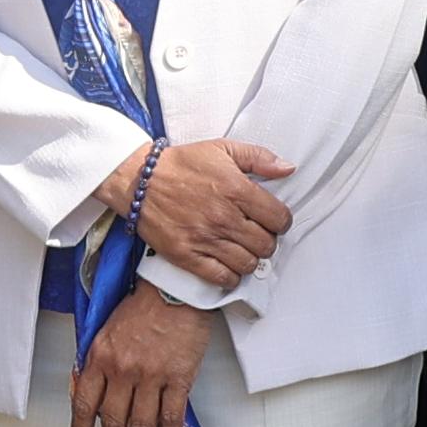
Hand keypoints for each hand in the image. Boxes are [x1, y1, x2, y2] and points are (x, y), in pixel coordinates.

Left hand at [70, 280, 210, 426]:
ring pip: (142, 425)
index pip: (84, 405)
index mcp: (100, 357)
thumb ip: (99, 362)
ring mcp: (151, 375)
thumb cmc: (144, 305)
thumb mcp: (107, 332)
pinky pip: (171, 417)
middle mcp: (122, 369)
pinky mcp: (179, 377)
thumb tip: (97, 392)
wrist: (175, 288)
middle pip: (113, 422)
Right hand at [99, 136, 291, 285]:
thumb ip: (259, 158)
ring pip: (248, 264)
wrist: (139, 180)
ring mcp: (206, 239)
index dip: (281, 221)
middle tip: (257, 234)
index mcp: (237, 190)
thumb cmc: (181, 164)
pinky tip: (228, 265)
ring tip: (243, 249)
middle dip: (267, 240)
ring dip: (250, 258)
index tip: (273, 220)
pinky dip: (231, 276)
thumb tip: (287, 168)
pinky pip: (222, 278)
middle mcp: (224, 217)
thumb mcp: (222, 149)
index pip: (279, 218)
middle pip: (266, 245)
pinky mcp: (187, 256)